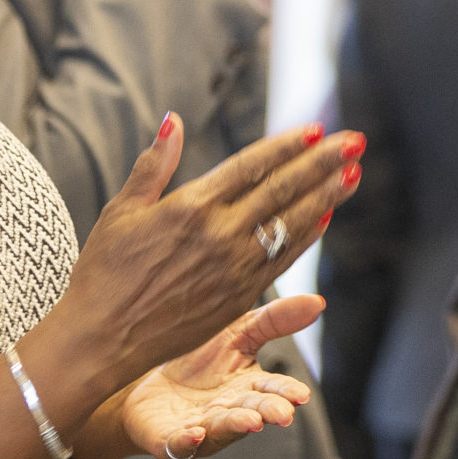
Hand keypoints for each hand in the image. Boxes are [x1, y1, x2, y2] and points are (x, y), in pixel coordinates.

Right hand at [48, 115, 362, 397]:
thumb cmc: (103, 270)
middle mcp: (219, 235)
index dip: (287, 147)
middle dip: (322, 163)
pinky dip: (306, 236)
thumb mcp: (122, 210)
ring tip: (353, 174)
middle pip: (282, 190)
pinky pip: (282, 261)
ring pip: (291, 225)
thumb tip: (175, 120)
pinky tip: (325, 217)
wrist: (102, 338)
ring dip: (326, 196)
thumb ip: (154, 164)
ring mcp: (233, 268)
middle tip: (355, 142)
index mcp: (190, 207)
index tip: (315, 129)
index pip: (252, 166)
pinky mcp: (238, 297)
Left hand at [114, 295, 320, 458]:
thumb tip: (319, 302)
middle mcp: (229, 413)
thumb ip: (275, 320)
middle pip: (252, 412)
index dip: (285, 393)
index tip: (300, 395)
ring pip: (220, 429)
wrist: (146, 381)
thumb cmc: (198, 361)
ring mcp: (200, 429)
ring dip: (235, 425)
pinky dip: (186, 441)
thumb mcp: (237, 333)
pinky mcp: (170, 440)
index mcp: (247, 388)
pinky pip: (179, 444)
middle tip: (283, 413)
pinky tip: (193, 434)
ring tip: (249, 420)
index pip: (271, 390)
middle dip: (267, 412)